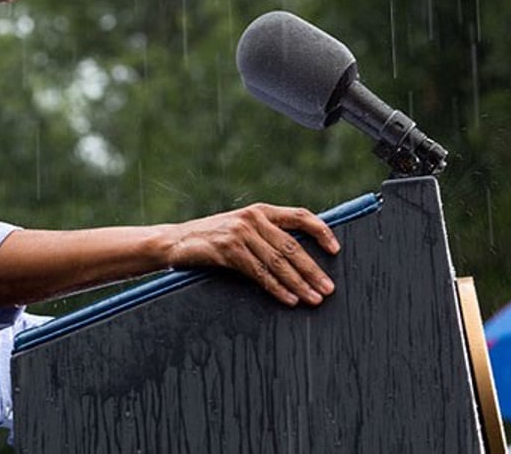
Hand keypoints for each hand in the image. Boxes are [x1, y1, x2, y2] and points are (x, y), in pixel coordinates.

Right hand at [165, 203, 339, 305]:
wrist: (174, 242)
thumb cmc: (212, 239)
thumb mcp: (242, 230)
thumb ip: (266, 236)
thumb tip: (300, 257)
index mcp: (261, 211)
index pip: (300, 216)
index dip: (321, 231)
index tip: (336, 249)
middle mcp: (253, 218)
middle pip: (292, 245)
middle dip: (313, 269)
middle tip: (328, 288)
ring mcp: (240, 233)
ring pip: (278, 262)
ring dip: (299, 283)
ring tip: (314, 298)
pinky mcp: (228, 250)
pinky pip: (259, 273)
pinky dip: (277, 288)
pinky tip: (289, 299)